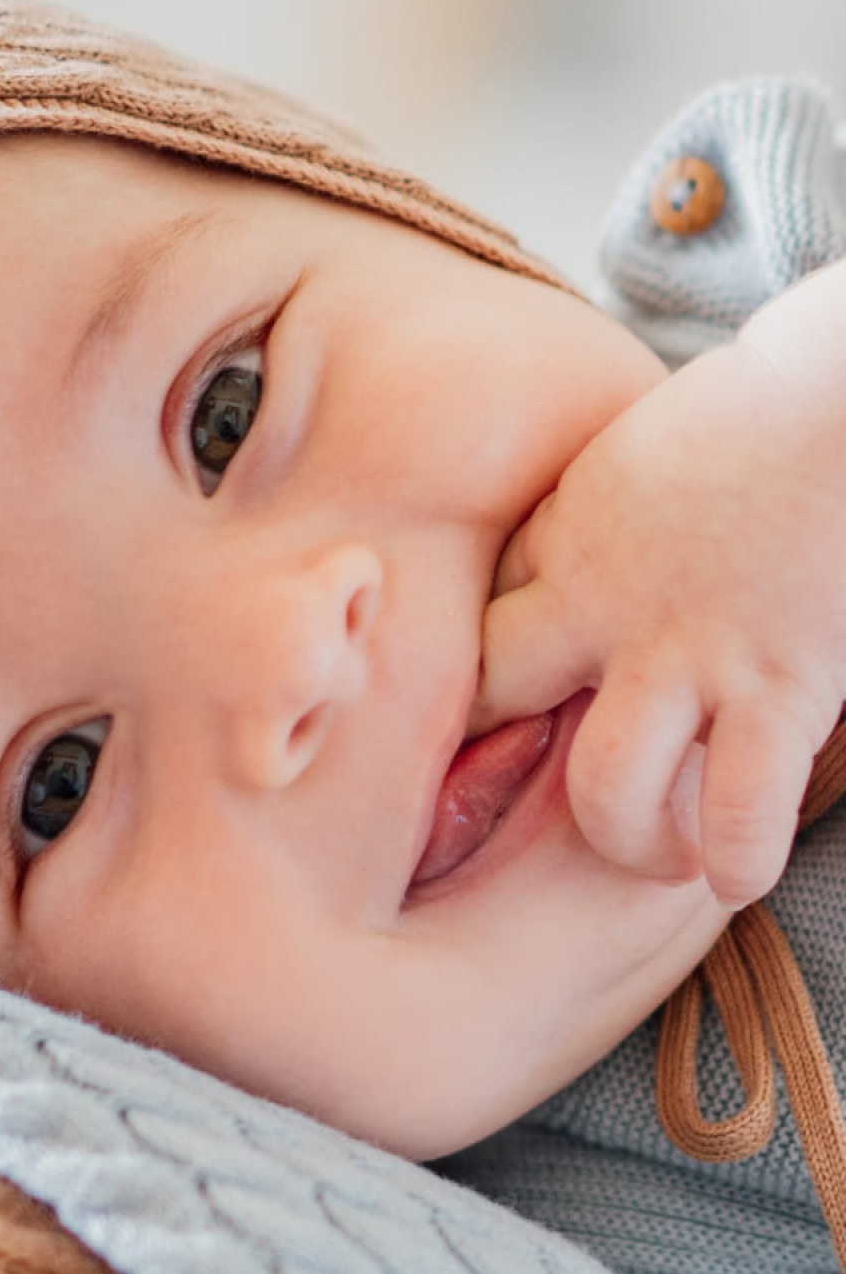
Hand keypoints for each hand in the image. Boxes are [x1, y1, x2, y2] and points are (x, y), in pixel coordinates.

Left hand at [478, 271, 845, 906]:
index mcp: (574, 530)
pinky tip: (738, 876)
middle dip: (506, 760)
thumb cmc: (787, 397)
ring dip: (629, 837)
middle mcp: (608, 598)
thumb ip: (613, 510)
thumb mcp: (656, 441)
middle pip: (498, 702)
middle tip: (557, 798)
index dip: (492, 680)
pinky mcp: (781, 683)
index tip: (518, 716)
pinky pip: (737, 808)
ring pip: (603, 787)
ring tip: (662, 851)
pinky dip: (737, 859)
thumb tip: (597, 553)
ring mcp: (691, 649)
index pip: (487, 623)